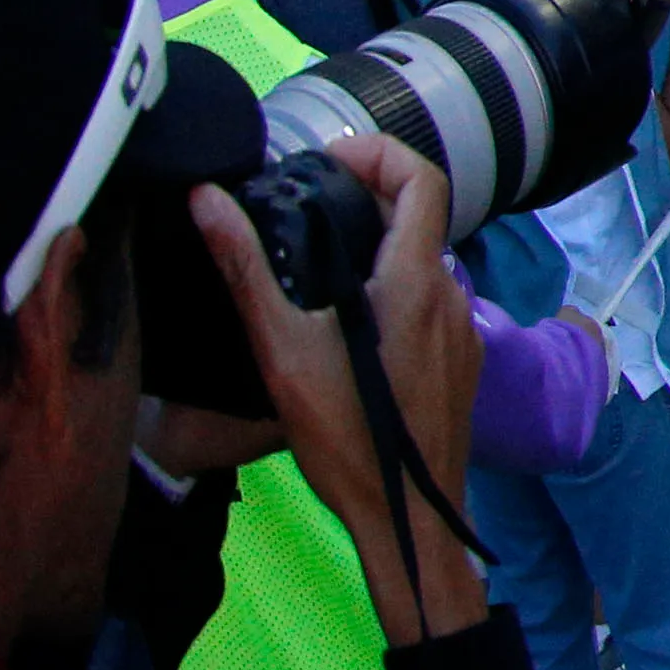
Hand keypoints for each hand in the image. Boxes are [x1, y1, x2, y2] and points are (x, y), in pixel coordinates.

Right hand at [192, 139, 485, 644]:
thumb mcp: (282, 350)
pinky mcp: (459, 360)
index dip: (377, 152)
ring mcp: (462, 330)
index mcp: (417, 282)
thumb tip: (206, 199)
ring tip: (307, 262)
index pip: (422, 177)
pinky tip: (340, 321)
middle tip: (299, 206)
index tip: (324, 161)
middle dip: (361, 197)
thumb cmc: (345, 438)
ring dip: (372, 247)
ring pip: (420, 261)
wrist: (408, 517)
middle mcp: (452, 295)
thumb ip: (244, 270)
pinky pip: (426, 302)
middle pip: (418, 216)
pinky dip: (388, 289)